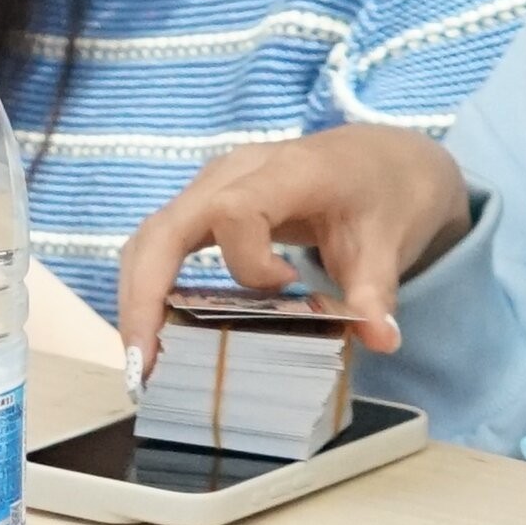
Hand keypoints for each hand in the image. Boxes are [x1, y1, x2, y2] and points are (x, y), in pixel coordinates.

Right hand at [109, 124, 470, 370]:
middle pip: (163, 228)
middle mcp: (232, 174)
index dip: (249, 261)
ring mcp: (211, 188)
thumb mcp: (388, 242)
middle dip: (143, 297)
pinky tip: (155, 333)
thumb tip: (383, 340)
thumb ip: (377, 292)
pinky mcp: (204, 207)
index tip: (288, 287)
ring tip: (140, 361)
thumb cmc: (381, 194)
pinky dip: (149, 288)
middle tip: (142, 365)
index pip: (234, 211)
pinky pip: (161, 243)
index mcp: (283, 173)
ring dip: (137, 297)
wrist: (377, 159)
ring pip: (150, 237)